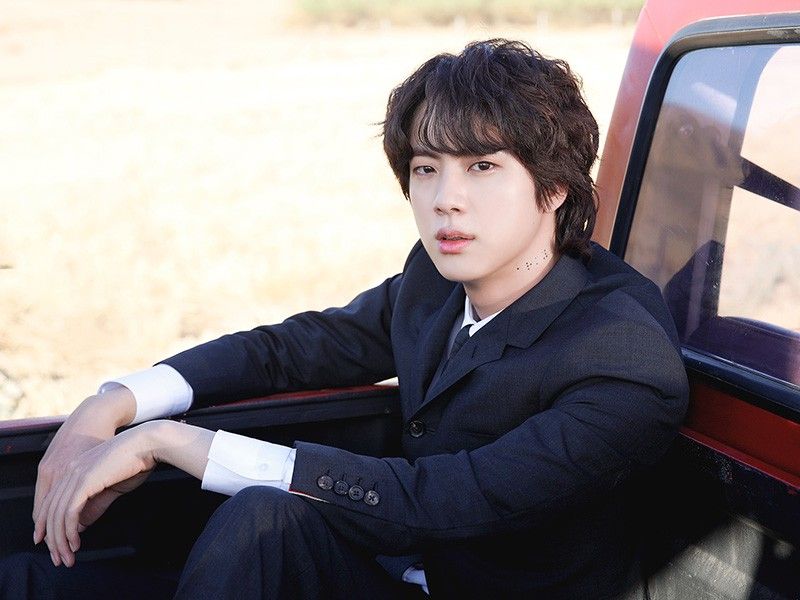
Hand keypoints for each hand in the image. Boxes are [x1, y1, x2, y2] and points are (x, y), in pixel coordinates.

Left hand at [35, 422, 158, 566]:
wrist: (147, 444)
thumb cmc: (136, 462)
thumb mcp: (111, 488)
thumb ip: (94, 504)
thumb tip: (79, 526)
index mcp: (74, 469)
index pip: (51, 502)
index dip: (48, 526)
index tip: (54, 545)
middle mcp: (70, 471)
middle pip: (50, 511)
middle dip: (53, 539)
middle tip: (59, 558)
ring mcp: (75, 474)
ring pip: (57, 515)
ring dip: (60, 540)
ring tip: (68, 556)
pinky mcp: (84, 481)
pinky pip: (69, 512)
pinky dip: (69, 531)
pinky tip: (75, 543)